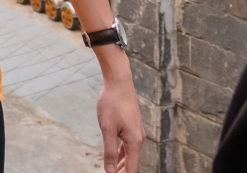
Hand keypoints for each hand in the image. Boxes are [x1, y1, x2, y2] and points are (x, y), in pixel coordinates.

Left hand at [95, 56, 144, 172]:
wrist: (119, 82)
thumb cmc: (112, 103)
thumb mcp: (107, 128)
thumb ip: (109, 151)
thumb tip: (110, 171)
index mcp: (135, 142)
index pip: (131, 168)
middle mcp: (139, 139)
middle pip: (131, 163)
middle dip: (121, 171)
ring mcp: (136, 132)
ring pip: (129, 154)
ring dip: (121, 164)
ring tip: (112, 171)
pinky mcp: (132, 126)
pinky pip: (127, 145)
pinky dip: (121, 153)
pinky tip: (115, 157)